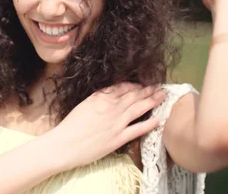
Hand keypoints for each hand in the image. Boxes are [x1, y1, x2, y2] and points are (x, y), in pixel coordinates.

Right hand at [46, 83, 165, 170]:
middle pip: (134, 95)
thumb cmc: (70, 126)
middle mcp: (111, 108)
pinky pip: (137, 129)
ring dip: (152, 101)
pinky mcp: (118, 138)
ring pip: (138, 108)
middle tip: (159, 86)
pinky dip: (149, 123)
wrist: (64, 145)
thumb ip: (99, 98)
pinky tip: (158, 119)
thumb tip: (110, 94)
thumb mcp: (84, 104)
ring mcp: (116, 123)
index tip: (143, 84)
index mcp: (101, 97)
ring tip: (163, 96)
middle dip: (148, 90)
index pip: (123, 87)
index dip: (135, 85)